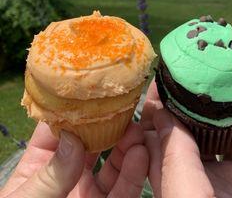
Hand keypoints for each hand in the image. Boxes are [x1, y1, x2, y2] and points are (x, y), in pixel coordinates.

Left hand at [0, 121, 147, 197]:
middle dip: (110, 125)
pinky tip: (141, 156)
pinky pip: (123, 189)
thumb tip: (74, 137)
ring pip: (113, 162)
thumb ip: (50, 174)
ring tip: (138, 132)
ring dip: (127, 145)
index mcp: (41, 166)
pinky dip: (134, 172)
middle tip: (126, 111)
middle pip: (92, 141)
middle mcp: (68, 175)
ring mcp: (89, 193)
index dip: (74, 110)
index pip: (58, 129)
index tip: (94, 93)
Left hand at [142, 81, 231, 197]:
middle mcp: (209, 171)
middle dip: (220, 100)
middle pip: (209, 121)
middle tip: (229, 81)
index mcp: (181, 176)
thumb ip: (173, 155)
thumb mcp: (186, 195)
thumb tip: (160, 113)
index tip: (172, 74)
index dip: (168, 102)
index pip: (168, 131)